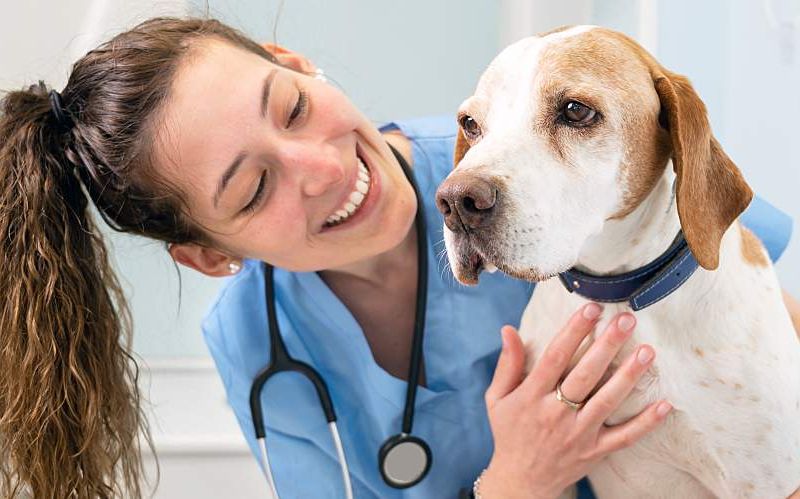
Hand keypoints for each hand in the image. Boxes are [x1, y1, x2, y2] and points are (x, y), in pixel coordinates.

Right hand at [479, 303, 671, 498]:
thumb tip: (508, 330)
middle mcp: (555, 414)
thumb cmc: (509, 433)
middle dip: (607, 345)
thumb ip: (507, 364)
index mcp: (531, 396)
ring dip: (629, 376)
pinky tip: (664, 404)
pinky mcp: (595, 452)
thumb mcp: (497, 398)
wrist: (520, 483)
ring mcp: (578, 434)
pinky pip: (624, 437)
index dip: (574, 330)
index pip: (555, 357)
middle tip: (626, 320)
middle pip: (585, 374)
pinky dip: (645, 423)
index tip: (591, 308)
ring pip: (607, 401)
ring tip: (647, 351)